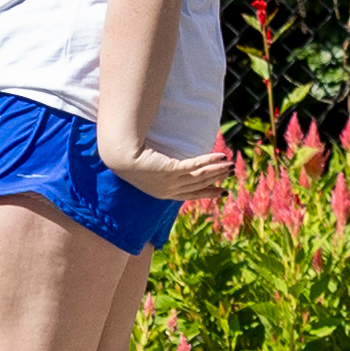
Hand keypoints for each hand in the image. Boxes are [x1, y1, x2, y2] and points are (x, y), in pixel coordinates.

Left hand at [104, 138, 235, 203]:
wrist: (118, 156)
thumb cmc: (127, 158)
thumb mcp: (144, 167)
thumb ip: (159, 167)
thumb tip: (168, 160)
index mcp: (162, 193)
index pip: (190, 194)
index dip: (206, 193)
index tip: (222, 192)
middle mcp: (167, 190)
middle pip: (198, 185)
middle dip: (216, 180)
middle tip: (231, 174)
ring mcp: (169, 182)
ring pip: (199, 177)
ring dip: (217, 171)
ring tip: (231, 165)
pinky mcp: (171, 170)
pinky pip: (195, 166)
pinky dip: (210, 161)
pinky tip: (222, 156)